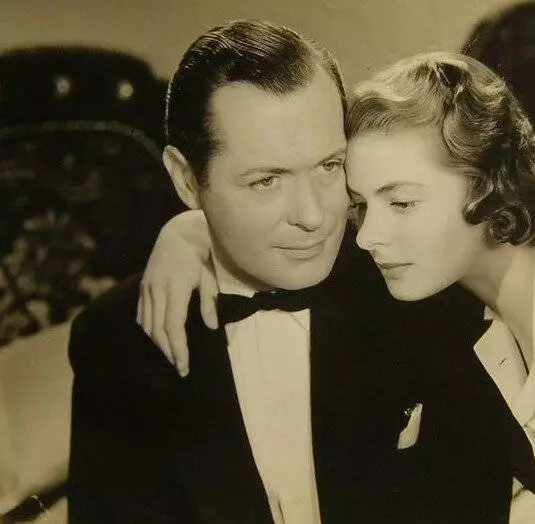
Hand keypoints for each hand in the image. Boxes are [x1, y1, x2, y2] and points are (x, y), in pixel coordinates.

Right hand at [137, 210, 217, 375]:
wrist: (178, 233)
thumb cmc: (200, 254)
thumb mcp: (209, 276)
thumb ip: (209, 302)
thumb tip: (212, 327)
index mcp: (176, 287)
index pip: (173, 325)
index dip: (178, 348)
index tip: (184, 365)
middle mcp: (157, 289)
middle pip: (158, 330)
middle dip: (169, 351)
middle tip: (180, 367)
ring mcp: (147, 288)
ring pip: (147, 324)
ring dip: (158, 343)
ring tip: (172, 356)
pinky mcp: (143, 286)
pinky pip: (141, 314)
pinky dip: (148, 329)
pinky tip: (158, 338)